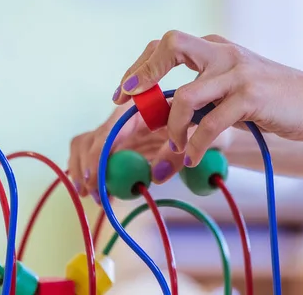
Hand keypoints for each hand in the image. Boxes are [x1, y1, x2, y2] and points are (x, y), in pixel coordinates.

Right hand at [68, 101, 231, 202]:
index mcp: (143, 107)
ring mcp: (122, 133)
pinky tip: (99, 192)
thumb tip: (156, 175)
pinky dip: (94, 173)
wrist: (218, 126)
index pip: (112, 128)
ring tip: (93, 195)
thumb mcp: (200, 138)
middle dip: (88, 165)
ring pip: (87, 146)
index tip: (97, 176)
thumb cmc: (211, 125)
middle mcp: (127, 119)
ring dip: (85, 170)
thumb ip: (178, 153)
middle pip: (92, 137)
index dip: (100, 152)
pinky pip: (99, 157)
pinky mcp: (122, 146)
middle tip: (93, 193)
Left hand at [113, 30, 302, 167]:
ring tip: (173, 147)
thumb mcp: (232, 89)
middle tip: (127, 103)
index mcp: (215, 48)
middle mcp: (223, 53)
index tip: (123, 92)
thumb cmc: (272, 100)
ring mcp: (238, 72)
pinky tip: (190, 158)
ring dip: (171, 127)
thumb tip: (163, 117)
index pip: (167, 44)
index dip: (140, 66)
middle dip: (143, 74)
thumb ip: (202, 95)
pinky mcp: (251, 97)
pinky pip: (210, 124)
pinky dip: (194, 144)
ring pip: (186, 96)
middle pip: (170, 47)